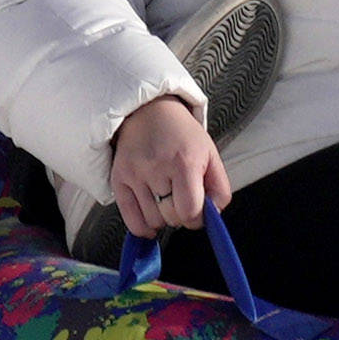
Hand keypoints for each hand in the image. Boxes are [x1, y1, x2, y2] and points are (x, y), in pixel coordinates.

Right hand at [108, 92, 229, 236]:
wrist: (148, 111)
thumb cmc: (181, 135)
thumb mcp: (210, 154)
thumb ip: (220, 188)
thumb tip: (213, 215)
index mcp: (184, 161)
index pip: (190, 211)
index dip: (198, 218)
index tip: (198, 211)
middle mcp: (157, 167)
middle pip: (172, 218)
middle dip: (181, 215)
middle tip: (181, 198)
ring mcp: (135, 174)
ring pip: (153, 222)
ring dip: (163, 218)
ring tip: (165, 198)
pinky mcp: (118, 179)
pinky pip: (131, 221)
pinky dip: (143, 227)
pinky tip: (151, 218)